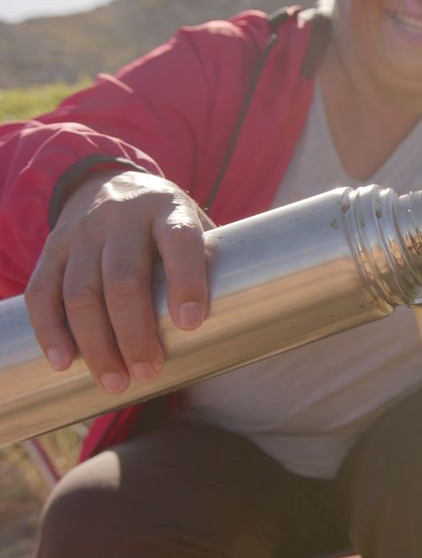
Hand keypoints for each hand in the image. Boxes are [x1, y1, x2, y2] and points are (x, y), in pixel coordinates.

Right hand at [22, 171, 212, 392]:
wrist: (111, 183)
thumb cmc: (167, 224)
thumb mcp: (194, 227)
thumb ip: (209, 263)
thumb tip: (236, 325)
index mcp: (168, 209)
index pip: (179, 240)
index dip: (186, 280)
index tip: (190, 323)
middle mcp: (122, 216)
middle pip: (123, 278)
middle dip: (134, 332)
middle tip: (148, 372)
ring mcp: (82, 231)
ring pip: (81, 291)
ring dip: (97, 343)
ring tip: (115, 381)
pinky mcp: (53, 248)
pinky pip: (43, 292)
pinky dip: (52, 330)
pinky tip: (66, 361)